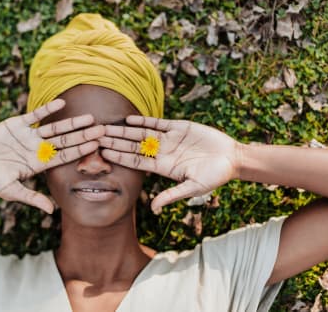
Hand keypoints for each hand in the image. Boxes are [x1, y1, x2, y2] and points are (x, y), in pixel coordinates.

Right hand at [0, 99, 103, 213]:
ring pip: (55, 128)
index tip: (97, 146)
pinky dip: (48, 109)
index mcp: (40, 164)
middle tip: (103, 130)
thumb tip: (52, 210)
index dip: (81, 151)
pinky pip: (36, 116)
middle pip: (66, 141)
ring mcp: (30, 136)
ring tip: (89, 118)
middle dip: (83, 136)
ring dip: (72, 123)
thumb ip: (31, 197)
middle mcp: (39, 149)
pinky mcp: (18, 124)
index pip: (65, 156)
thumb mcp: (11, 191)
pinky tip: (62, 103)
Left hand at [99, 115, 240, 213]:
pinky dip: (144, 121)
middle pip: (133, 146)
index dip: (119, 157)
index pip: (135, 161)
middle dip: (115, 141)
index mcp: (162, 167)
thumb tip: (153, 208)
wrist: (232, 159)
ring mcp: (169, 140)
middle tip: (96, 137)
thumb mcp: (193, 188)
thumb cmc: (214, 176)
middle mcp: (162, 153)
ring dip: (124, 130)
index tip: (102, 153)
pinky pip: (158, 123)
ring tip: (106, 126)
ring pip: (141, 134)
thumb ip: (172, 195)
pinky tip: (129, 119)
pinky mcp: (179, 128)